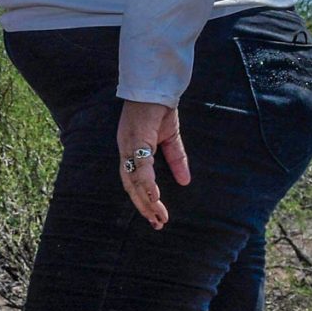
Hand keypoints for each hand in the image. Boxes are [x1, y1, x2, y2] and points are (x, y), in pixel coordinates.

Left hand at [115, 100, 190, 229]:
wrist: (158, 86)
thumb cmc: (160, 109)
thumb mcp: (171, 139)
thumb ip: (176, 160)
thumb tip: (186, 182)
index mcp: (131, 151)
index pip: (133, 182)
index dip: (142, 200)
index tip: (154, 217)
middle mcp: (125, 150)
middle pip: (130, 186)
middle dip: (143, 206)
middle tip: (157, 224)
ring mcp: (128, 144)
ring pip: (133, 179)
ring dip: (145, 200)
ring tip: (157, 216)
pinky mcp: (136, 138)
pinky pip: (140, 164)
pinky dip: (146, 182)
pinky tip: (153, 196)